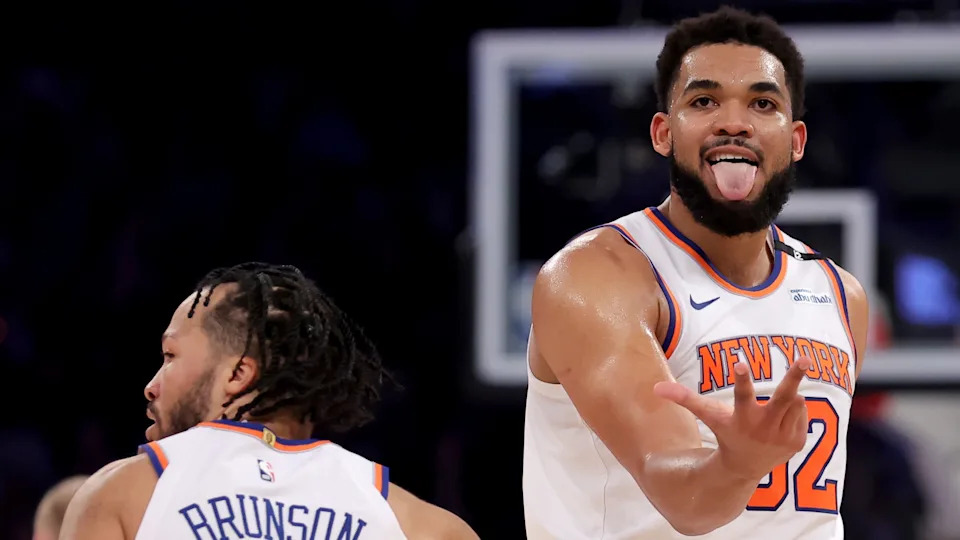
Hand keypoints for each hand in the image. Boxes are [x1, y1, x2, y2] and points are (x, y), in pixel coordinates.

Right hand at [653, 357, 810, 481]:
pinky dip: (794, 409)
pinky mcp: (797, 441)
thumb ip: (685, 399)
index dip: (741, 379)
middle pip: (783, 398)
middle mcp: (764, 428)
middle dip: (794, 378)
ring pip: (795, 402)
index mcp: (741, 418)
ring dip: (790, 394)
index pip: (741, 396)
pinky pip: (801, 412)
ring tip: (776, 403)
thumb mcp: (707, 415)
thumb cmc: (725, 432)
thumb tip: (656, 388)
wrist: (745, 466)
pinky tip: (782, 417)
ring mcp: (783, 436)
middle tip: (805, 359)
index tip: (740, 363)